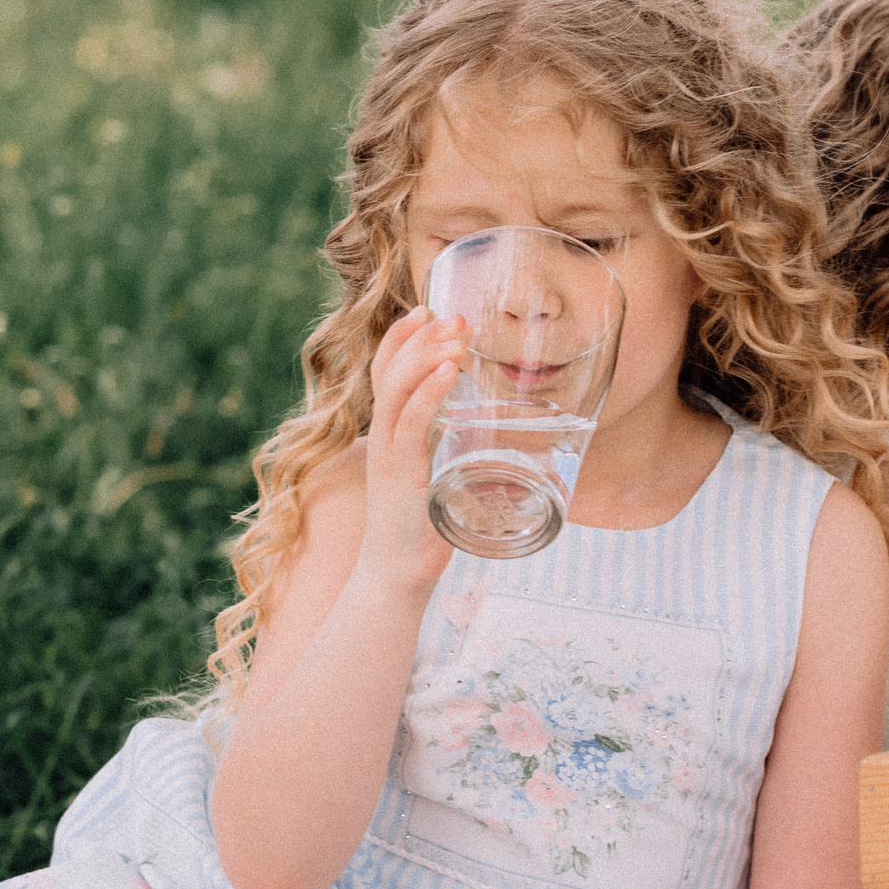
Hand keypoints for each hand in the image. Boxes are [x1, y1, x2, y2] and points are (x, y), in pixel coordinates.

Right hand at [359, 306, 466, 593]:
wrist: (395, 579)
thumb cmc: (420, 534)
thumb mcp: (439, 482)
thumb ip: (458, 459)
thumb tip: (506, 447)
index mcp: (388, 437)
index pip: (384, 373)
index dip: (402, 338)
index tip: (427, 310)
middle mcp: (382, 439)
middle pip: (388, 372)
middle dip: (420, 337)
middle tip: (452, 315)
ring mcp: (389, 456)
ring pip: (396, 390)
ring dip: (427, 356)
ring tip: (455, 335)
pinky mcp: (403, 477)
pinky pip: (412, 425)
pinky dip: (429, 394)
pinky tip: (449, 372)